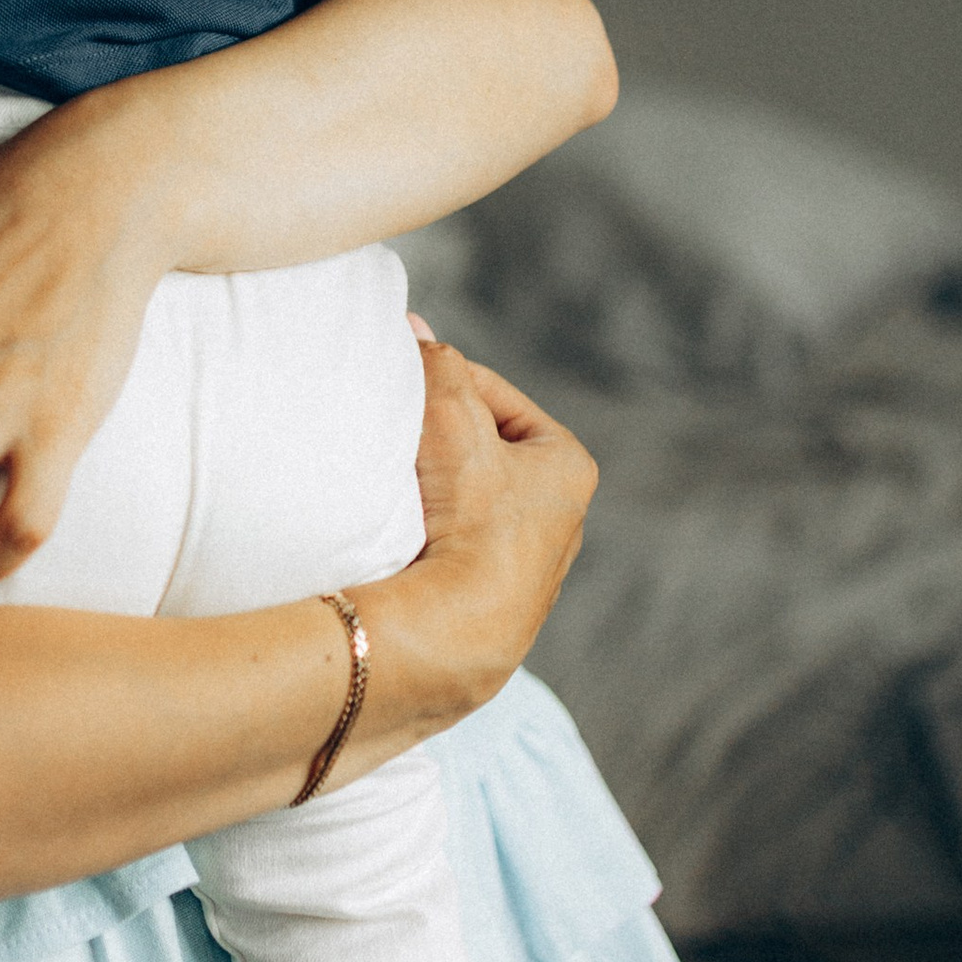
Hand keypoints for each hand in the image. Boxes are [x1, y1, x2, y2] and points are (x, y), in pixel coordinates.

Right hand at [389, 338, 593, 710]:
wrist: (456, 634)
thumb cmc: (469, 521)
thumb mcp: (450, 421)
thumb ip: (436, 365)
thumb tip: (413, 327)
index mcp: (569, 464)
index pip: (492, 394)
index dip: (441, 383)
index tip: (400, 387)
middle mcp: (561, 516)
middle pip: (479, 445)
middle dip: (434, 436)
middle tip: (392, 433)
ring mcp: (527, 563)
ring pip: (463, 494)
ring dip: (427, 483)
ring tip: (392, 482)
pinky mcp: (492, 600)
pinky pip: (452, 541)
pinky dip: (426, 528)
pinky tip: (399, 531)